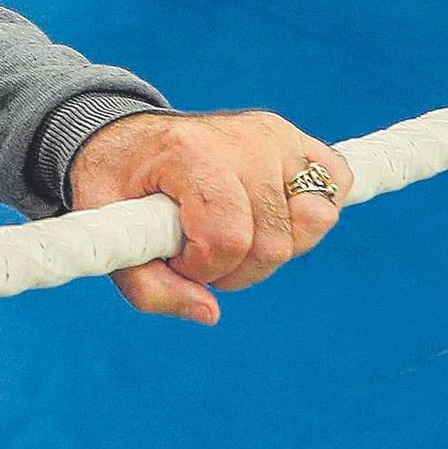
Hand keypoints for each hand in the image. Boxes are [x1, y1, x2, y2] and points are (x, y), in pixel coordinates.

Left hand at [67, 109, 352, 323]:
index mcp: (190, 154)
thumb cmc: (118, 186)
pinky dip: (309, 217)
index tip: (176, 258)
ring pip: (313, 221)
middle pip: (273, 242)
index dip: (204, 267)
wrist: (129, 138)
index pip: (228, 237)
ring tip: (232, 233)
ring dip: (273, 248)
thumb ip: (149, 287)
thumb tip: (209, 313)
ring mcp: (274, 135)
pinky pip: (337, 186)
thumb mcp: (110, 234)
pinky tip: (267, 217)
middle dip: (236, 268)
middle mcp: (241, 138)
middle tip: (201, 252)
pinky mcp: (298, 140)